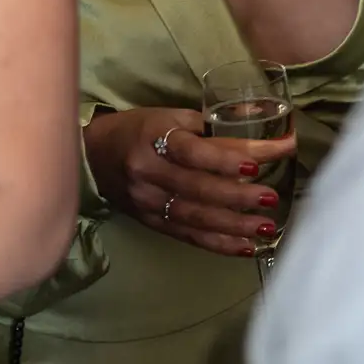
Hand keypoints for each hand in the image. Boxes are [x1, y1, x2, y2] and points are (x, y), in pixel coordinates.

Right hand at [84, 108, 293, 258]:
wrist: (93, 156)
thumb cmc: (140, 130)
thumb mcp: (172, 117)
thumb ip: (213, 125)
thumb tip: (264, 124)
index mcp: (154, 137)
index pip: (193, 151)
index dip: (224, 159)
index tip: (256, 164)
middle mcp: (148, 172)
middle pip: (196, 188)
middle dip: (236, 196)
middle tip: (270, 198)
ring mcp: (147, 202)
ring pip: (194, 217)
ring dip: (233, 225)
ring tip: (266, 228)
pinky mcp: (150, 222)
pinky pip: (187, 236)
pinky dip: (218, 243)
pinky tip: (246, 247)